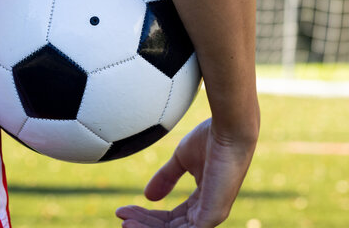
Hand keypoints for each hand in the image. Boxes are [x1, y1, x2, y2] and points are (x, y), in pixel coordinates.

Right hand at [116, 118, 256, 226]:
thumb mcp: (181, 160)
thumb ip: (166, 178)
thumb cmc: (211, 139)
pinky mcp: (213, 215)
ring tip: (124, 222)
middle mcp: (207, 211)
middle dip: (143, 224)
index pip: (172, 218)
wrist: (227, 130)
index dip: (147, 216)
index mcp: (203, 200)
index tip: (124, 209)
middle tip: (121, 218)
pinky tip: (139, 224)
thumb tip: (147, 196)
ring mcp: (211, 215)